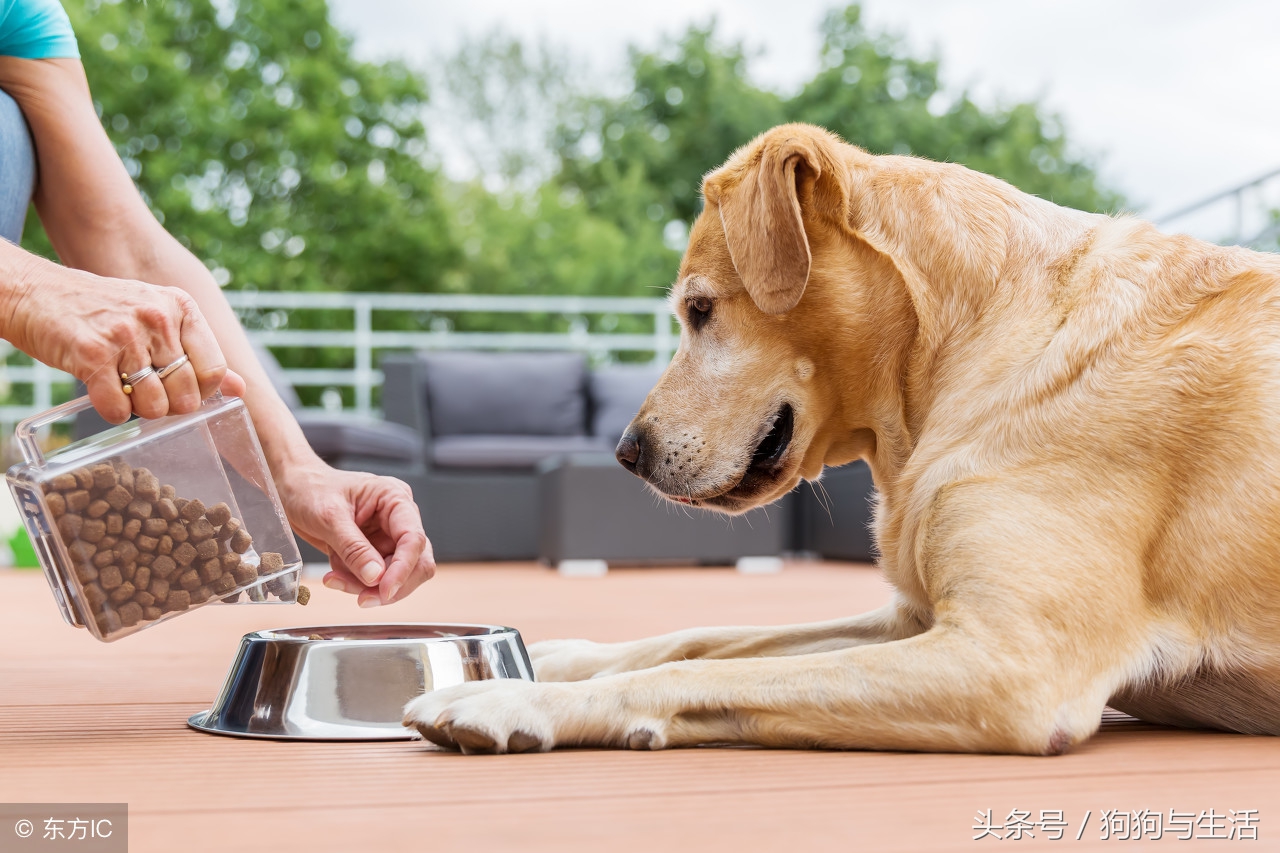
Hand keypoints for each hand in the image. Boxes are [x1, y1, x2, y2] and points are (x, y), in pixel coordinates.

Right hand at [5, 261, 241, 421]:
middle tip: (146, 392)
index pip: (214, 368)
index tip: (180, 388)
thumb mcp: (157, 319)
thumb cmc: (102, 312)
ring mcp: (125, 335)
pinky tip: (103, 393)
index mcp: (181, 308)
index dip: (201, 391)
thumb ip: (198, 353)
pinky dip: (112, 412)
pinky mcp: (92, 354)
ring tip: (124, 389)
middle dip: (170, 405)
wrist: (37, 294)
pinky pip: (119, 410)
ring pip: (156, 405)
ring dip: (140, 410)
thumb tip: (240, 389)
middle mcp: (158, 318)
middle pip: (187, 392)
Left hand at [276, 461, 434, 605]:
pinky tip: (334, 575)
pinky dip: (355, 583)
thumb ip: (354, 548)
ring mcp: (387, 537)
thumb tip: (375, 577)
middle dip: (390, 584)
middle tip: (363, 598)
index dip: (403, 568)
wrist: (293, 490)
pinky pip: (374, 578)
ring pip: (395, 575)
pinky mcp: (373, 552)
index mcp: (395, 499)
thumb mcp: (329, 517)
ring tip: (335, 579)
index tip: (385, 590)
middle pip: (415, 562)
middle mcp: (398, 519)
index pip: (413, 538)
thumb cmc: (311, 489)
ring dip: (366, 586)